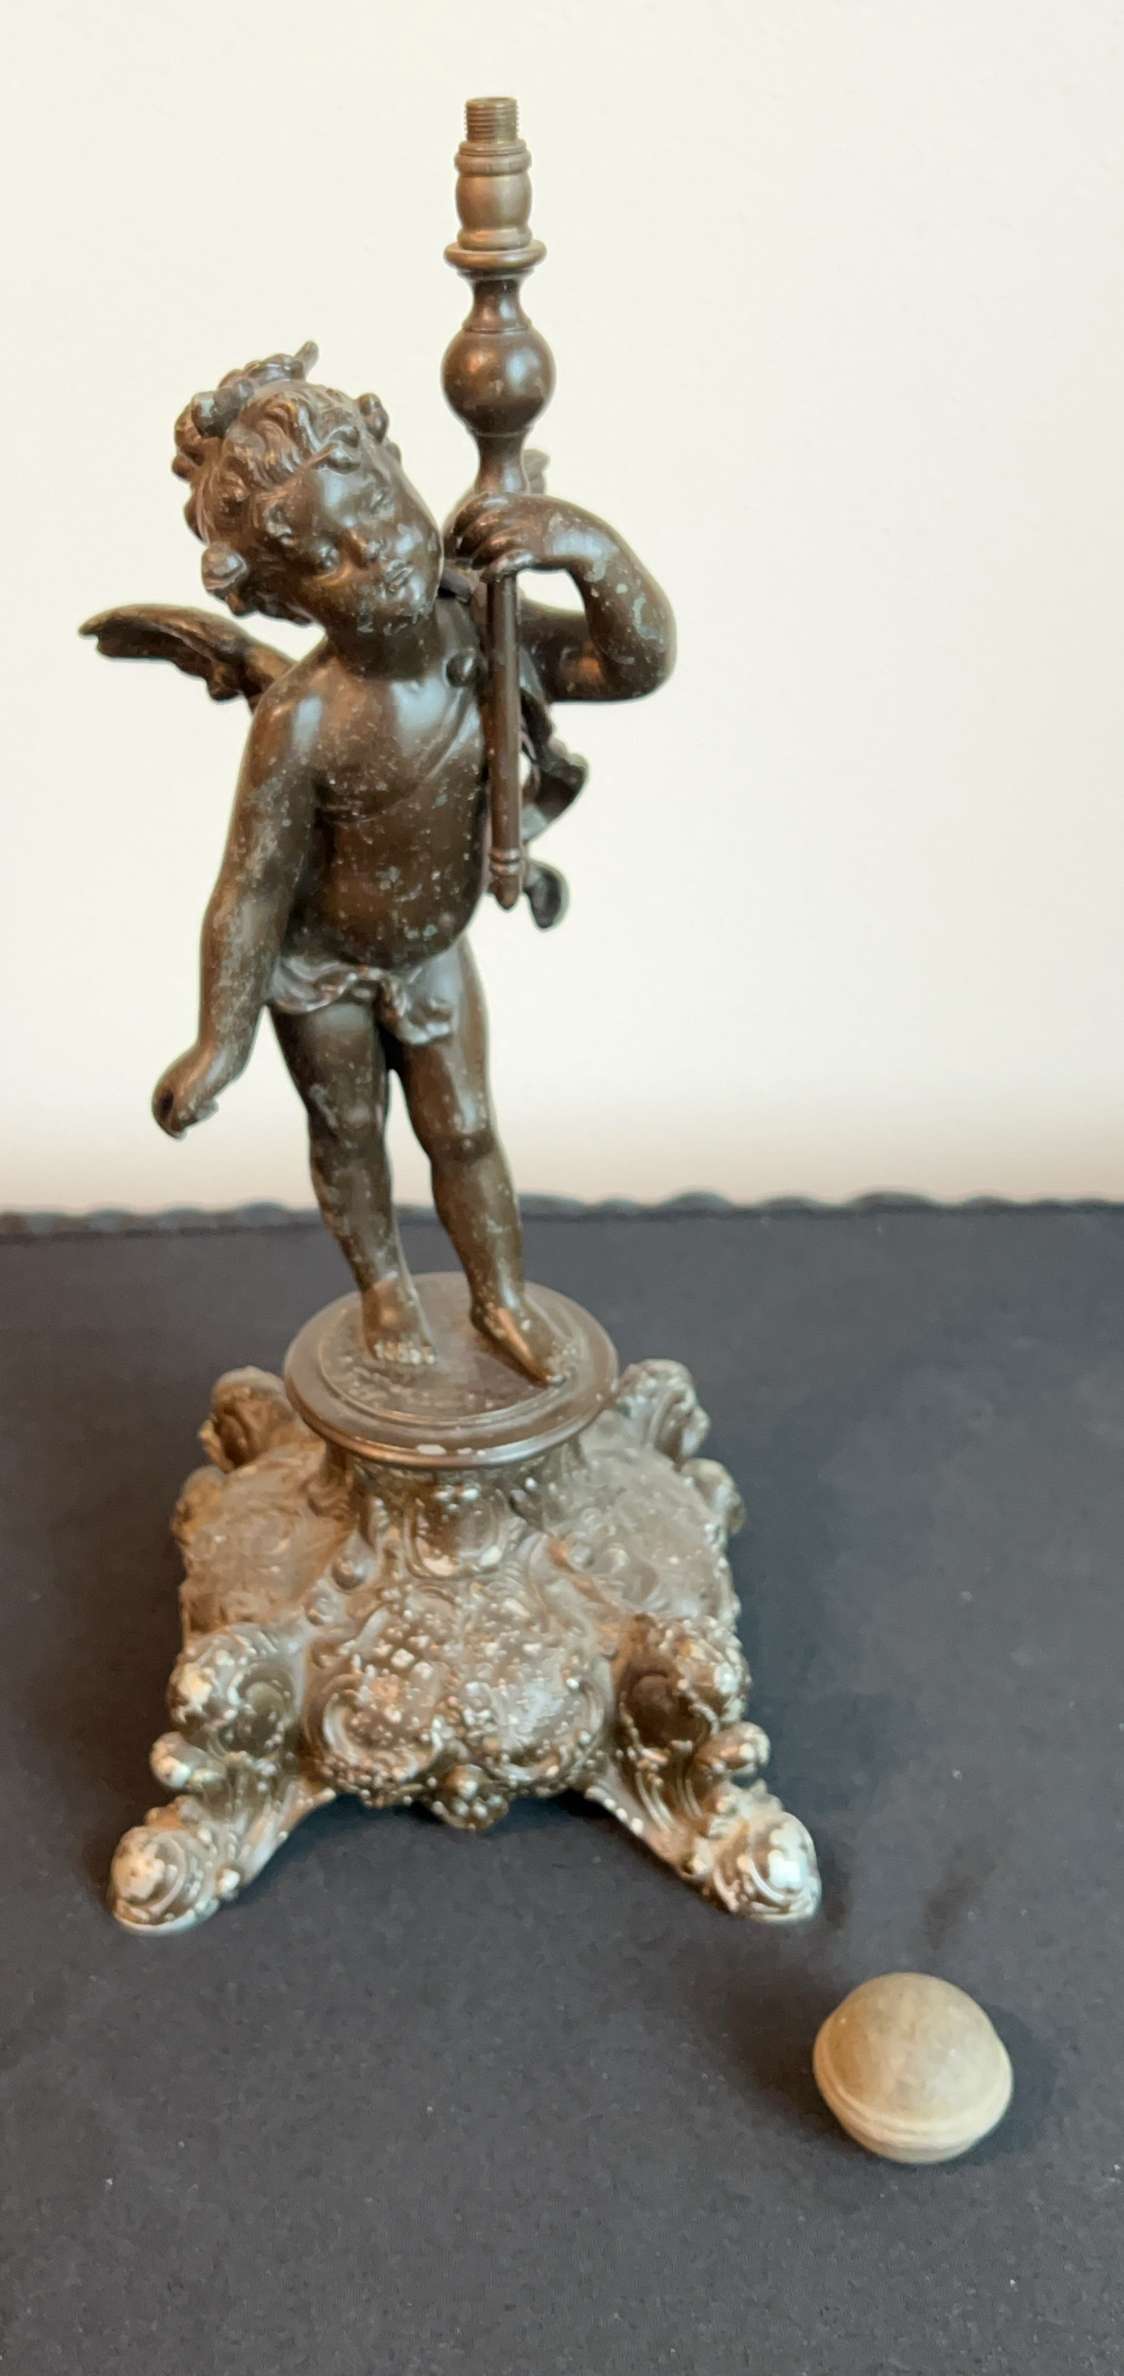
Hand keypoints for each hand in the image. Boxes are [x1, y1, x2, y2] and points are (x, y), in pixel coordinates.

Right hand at [152, 1039, 236, 1137]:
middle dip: (187, 1119)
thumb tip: (179, 1130)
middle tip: (200, 1114)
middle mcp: (175, 1081)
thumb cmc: (206, 1076)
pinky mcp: (205, 1078)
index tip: (182, 1136)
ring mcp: (191, 1080)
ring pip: (189, 1106)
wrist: (226, 1048)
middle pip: (173, 1111)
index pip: (158, 1113)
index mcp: (165, 1085)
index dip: (167, 1127)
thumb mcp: (186, 1105)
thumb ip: (176, 1122)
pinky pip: (201, 1099)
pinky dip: (206, 1106)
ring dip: (199, 1114)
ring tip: (210, 1106)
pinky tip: (215, 1103)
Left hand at [451, 492, 603, 582]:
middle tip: (461, 553)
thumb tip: (488, 517)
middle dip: (466, 541)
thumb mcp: (534, 508)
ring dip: (476, 557)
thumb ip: (511, 509)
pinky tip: (486, 577)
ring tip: (474, 565)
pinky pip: (505, 562)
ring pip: (489, 544)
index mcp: (518, 500)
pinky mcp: (535, 553)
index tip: (456, 531)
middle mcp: (519, 514)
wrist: (588, 540)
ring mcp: (527, 533)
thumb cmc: (558, 528)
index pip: (480, 503)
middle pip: (479, 525)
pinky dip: (491, 571)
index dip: (463, 518)